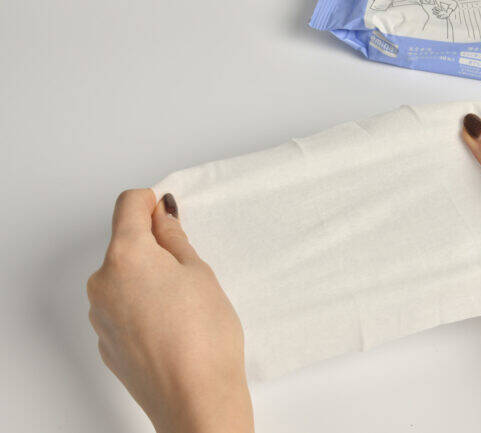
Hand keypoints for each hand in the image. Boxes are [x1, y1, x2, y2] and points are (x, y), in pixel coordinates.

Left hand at [87, 189, 253, 432]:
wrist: (196, 400)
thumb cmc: (204, 336)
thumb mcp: (199, 273)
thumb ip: (174, 239)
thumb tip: (162, 216)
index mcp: (126, 256)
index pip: (128, 205)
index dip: (150, 203)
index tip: (166, 212)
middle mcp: (102, 282)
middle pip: (124, 245)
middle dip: (152, 247)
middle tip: (188, 270)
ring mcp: (99, 315)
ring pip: (122, 278)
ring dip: (145, 278)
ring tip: (182, 305)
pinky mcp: (105, 341)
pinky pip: (121, 308)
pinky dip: (140, 306)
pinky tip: (169, 326)